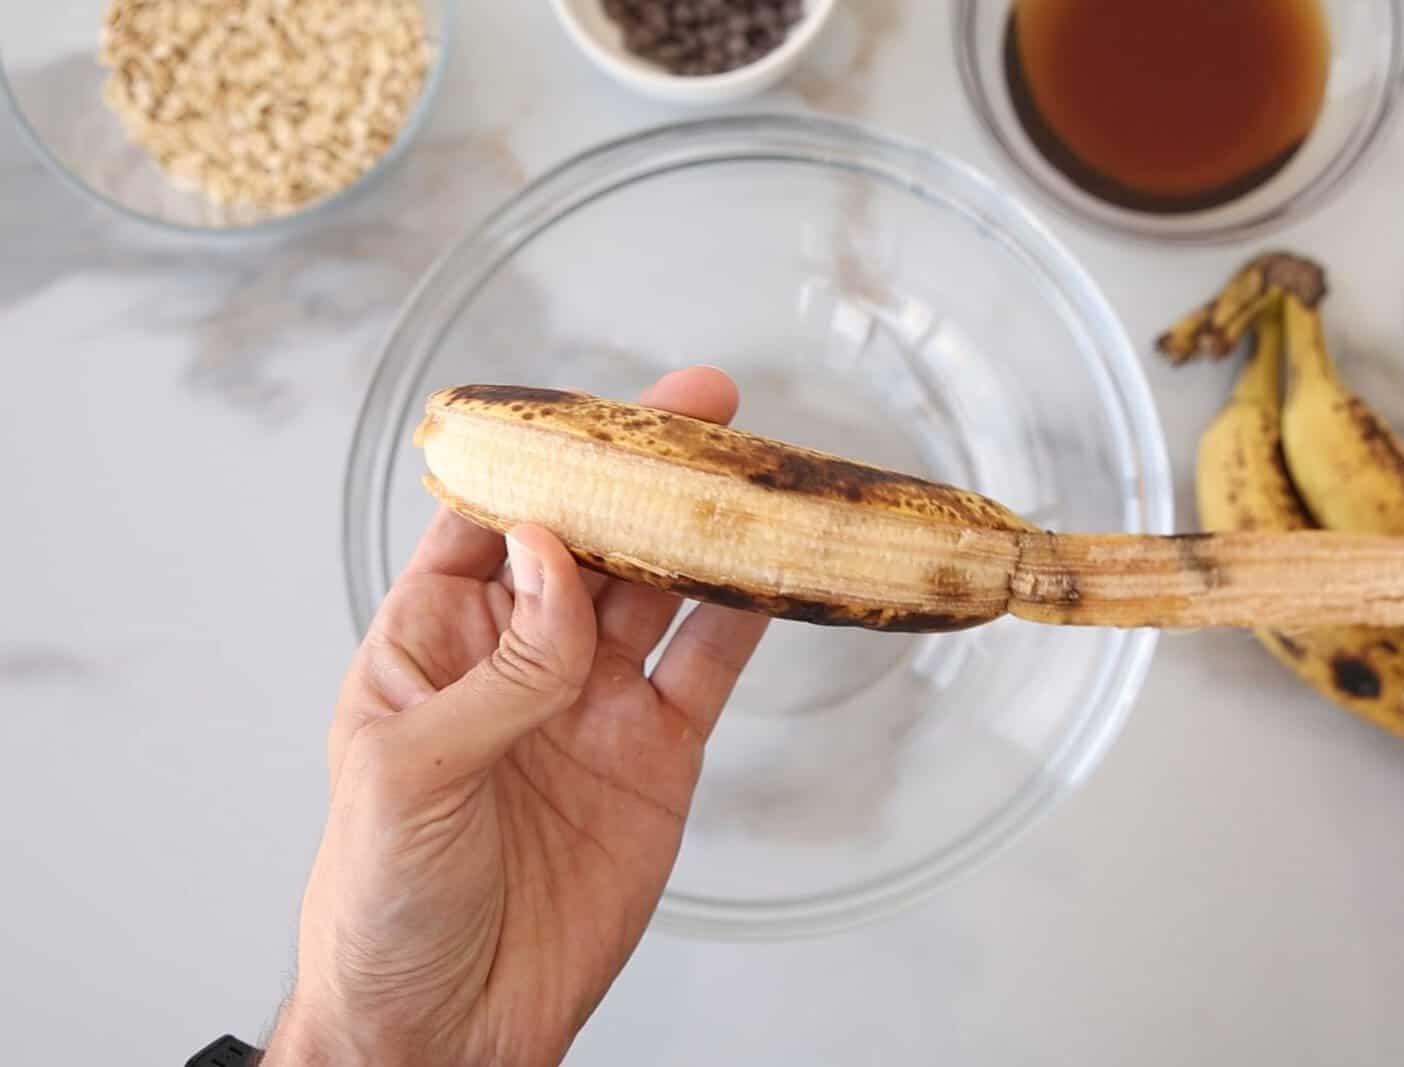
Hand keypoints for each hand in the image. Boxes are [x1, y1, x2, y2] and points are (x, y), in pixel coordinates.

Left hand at [265, 367, 767, 1066]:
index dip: (545, 461)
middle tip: (705, 415)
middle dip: (644, 475)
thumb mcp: (407, 773)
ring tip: (752, 478)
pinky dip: (745, 620)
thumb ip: (495, 668)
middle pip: (592, 539)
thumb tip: (557, 559)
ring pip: (660, 593)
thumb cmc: (381, 902)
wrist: (449, 1027)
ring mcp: (593, 702)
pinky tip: (772, 574)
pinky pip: (706, 669)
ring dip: (704, 535)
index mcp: (435, 642)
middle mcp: (520, 658)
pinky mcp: (656, 754)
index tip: (598, 413)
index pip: (492, 522)